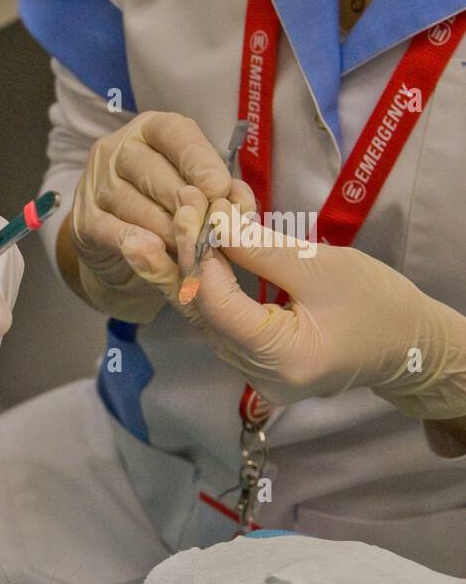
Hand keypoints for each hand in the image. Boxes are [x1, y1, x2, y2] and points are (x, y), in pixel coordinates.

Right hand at [68, 111, 255, 321]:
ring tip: (194, 253)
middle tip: (212, 233)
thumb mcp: (198, 192)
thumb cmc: (166, 207)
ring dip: (169, 234)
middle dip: (188, 207)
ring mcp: (95, 184)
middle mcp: (117, 149)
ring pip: (137, 207)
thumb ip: (222, 192)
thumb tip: (239, 206)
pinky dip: (140, 246)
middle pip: (155, 174)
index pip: (175, 135)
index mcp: (151, 129)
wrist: (119, 244)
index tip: (220, 189)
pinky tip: (160, 256)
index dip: (199, 162)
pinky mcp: (83, 220)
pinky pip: (115, 233)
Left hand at [180, 203, 465, 418]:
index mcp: (282, 357)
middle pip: (201, 311)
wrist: (407, 343)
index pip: (217, 303)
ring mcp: (251, 374)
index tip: (195, 209)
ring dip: (190, 265)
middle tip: (175, 208)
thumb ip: (261, 250)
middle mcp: (257, 375)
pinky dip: (208, 281)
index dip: (200, 253)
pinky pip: (218, 319)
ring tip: (176, 219)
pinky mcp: (252, 362)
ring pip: (203, 315)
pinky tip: (190, 248)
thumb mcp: (321, 266)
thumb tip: (210, 224)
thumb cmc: (377, 303)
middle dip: (184, 255)